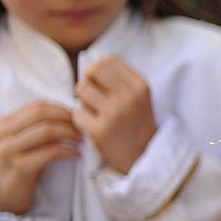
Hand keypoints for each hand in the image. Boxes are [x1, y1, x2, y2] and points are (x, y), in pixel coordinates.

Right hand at [0, 101, 80, 214]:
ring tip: (81, 141)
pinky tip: (77, 155)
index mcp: (4, 123)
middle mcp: (3, 133)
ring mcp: (9, 150)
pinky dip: (68, 151)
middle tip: (83, 128)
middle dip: (67, 119)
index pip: (38, 106)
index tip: (78, 118)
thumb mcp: (24, 142)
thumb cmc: (22, 165)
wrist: (5, 196)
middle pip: (41, 115)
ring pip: (46, 131)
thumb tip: (73, 113)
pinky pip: (50, 152)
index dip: (62, 109)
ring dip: (70, 133)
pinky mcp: (20, 167)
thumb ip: (38, 126)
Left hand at [73, 56, 157, 174]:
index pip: (109, 61)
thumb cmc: (137, 126)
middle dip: (88, 82)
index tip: (99, 82)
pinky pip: (77, 114)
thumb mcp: (139, 98)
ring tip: (95, 113)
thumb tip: (89, 67)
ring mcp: (114, 114)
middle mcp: (129, 97)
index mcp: (140, 86)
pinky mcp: (100, 131)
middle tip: (93, 97)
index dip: (98, 69)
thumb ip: (120, 80)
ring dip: (83, 102)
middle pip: (92, 71)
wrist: (144, 159)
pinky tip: (93, 127)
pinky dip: (81, 121)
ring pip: (81, 91)